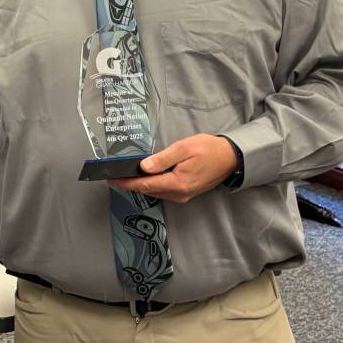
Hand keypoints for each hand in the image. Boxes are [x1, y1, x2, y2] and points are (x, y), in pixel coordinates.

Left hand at [108, 134, 237, 202]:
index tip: (112, 180)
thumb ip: (162, 159)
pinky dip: (151, 185)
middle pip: (148, 190)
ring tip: (125, 176)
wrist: (230, 157)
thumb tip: (143, 167)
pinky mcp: (186, 192)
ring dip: (140, 185)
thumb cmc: (208, 149)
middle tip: (114, 176)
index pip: (144, 185)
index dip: (126, 183)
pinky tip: (145, 177)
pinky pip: (163, 190)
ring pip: (155, 192)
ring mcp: (183, 194)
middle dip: (130, 184)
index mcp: (177, 183)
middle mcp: (179, 193)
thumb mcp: (183, 148)